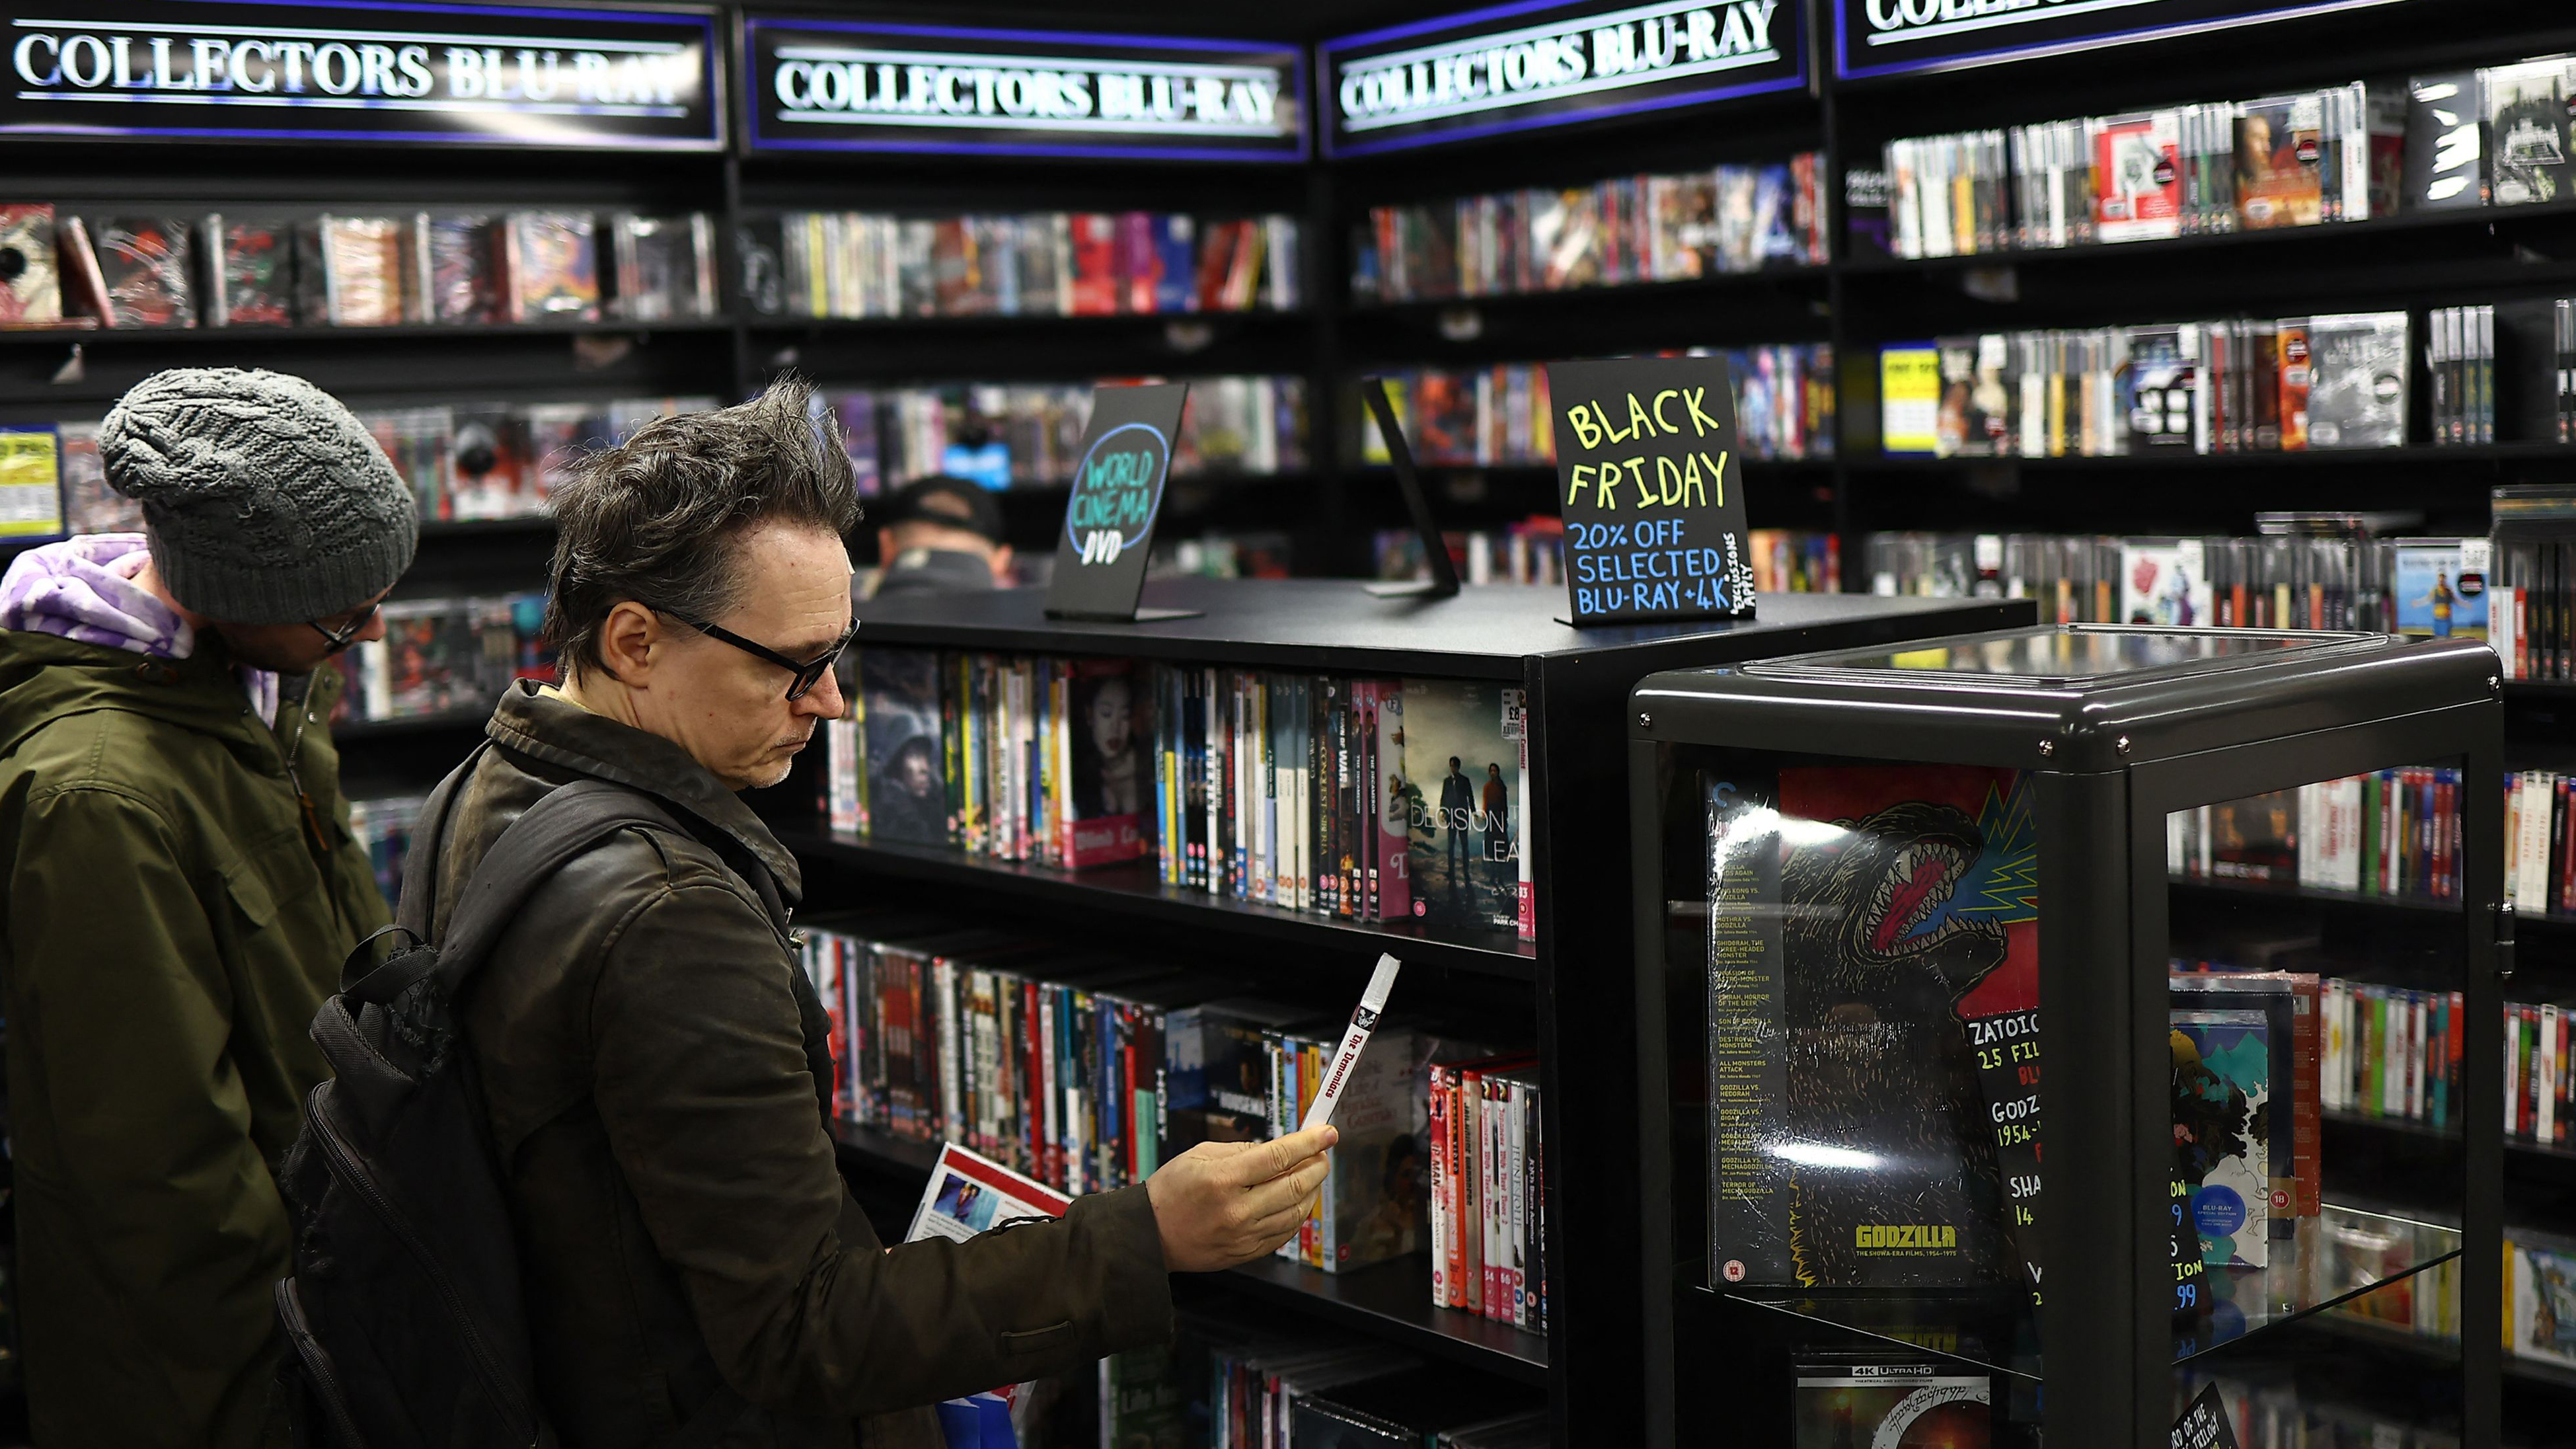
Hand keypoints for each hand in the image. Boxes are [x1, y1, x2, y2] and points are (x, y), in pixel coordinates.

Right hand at [1144, 1126, 1336, 1272]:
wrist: (1150, 1235)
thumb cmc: (1171, 1190)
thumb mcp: (1199, 1155)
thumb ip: (1241, 1150)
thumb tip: (1279, 1150)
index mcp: (1223, 1179)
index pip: (1278, 1157)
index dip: (1308, 1143)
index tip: (1327, 1133)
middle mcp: (1238, 1210)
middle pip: (1295, 1185)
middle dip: (1318, 1165)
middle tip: (1324, 1153)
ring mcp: (1244, 1235)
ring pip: (1297, 1211)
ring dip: (1312, 1190)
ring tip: (1312, 1175)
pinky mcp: (1247, 1253)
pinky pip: (1285, 1233)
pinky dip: (1299, 1214)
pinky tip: (1298, 1201)